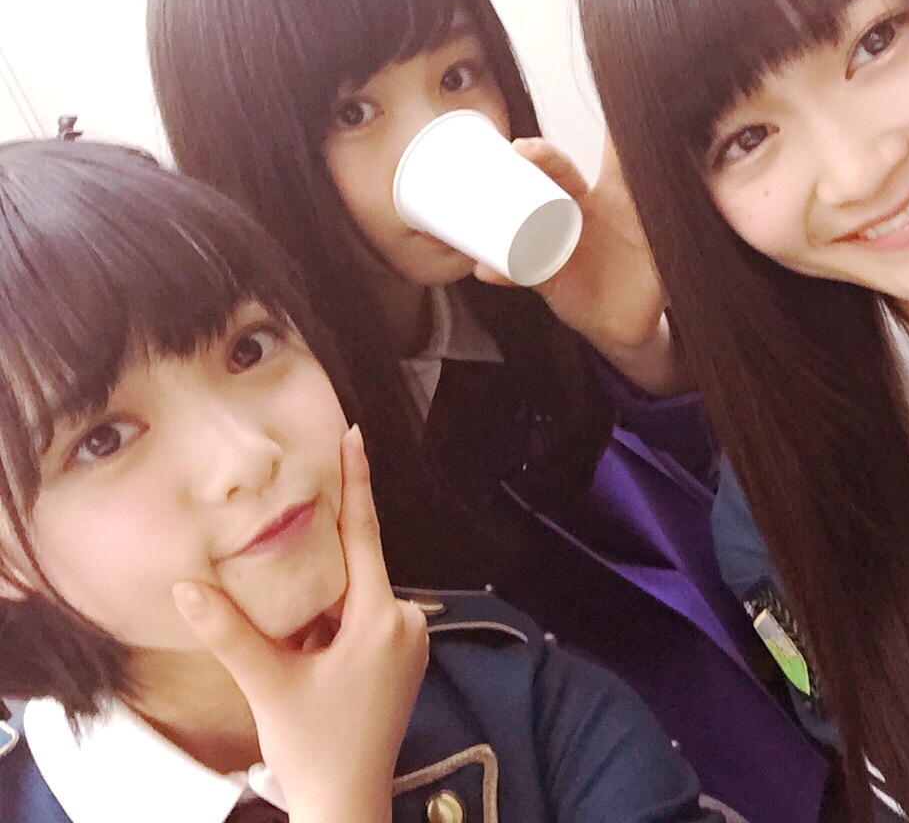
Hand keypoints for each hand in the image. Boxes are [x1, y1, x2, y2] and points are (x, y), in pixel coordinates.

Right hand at [172, 426, 428, 822]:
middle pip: (360, 566)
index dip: (357, 482)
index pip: (366, 534)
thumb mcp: (270, 685)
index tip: (354, 435)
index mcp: (383, 619)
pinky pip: (365, 619)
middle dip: (323, 547)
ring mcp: (409, 643)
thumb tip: (187, 588)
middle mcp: (408, 622)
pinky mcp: (400, 660)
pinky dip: (334, 616)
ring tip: (292, 613)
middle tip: (296, 511)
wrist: (348, 804)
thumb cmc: (318, 749)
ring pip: (359, 596)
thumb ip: (230, 632)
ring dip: (325, 592)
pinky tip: (306, 633)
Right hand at [475, 136, 688, 394]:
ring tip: (488, 199)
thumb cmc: (651, 271)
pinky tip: (485, 269)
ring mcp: (557, 240)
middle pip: (555, 175)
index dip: (607, 130)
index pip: (611, 154)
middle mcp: (579, 209)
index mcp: (616, 194)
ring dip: (504, 209)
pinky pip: (519, 273)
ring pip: (526, 216)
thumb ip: (679, 221)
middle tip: (525, 150)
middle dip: (540, 158)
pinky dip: (502, 273)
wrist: (635, 320)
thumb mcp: (669, 243)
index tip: (602, 103)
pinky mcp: (545, 277)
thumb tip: (699, 190)